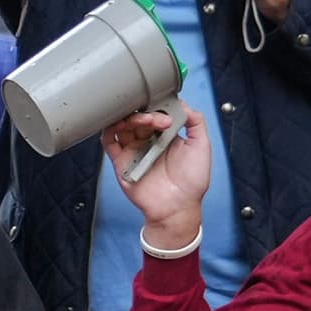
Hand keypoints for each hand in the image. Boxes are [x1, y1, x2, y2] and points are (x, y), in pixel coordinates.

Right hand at [103, 107, 211, 252]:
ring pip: (123, 124)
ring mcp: (134, 150)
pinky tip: (121, 124)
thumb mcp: (201, 146)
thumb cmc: (192, 182)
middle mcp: (148, 141)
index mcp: (165, 136)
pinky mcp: (121, 161)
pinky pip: (108, 141)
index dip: (159, 106)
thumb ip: (196, 121)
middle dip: (148, 113)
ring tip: (147, 123)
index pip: (156, 112)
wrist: (178, 206)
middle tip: (160, 121)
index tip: (167, 111)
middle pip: (139, 116)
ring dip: (132, 118)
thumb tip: (182, 104)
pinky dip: (110, 129)